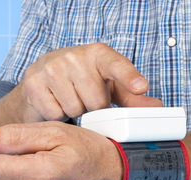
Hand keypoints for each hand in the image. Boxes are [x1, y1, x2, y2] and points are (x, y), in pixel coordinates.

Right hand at [16, 42, 162, 121]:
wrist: (39, 80)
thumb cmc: (80, 83)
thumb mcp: (107, 87)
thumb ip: (131, 98)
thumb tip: (156, 107)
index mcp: (97, 53)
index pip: (116, 65)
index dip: (129, 77)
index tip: (141, 86)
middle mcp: (73, 56)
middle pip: (96, 101)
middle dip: (93, 108)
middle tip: (84, 98)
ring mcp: (51, 68)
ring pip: (75, 109)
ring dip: (74, 112)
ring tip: (68, 99)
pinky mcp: (34, 83)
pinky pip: (56, 113)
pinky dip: (56, 115)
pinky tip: (54, 102)